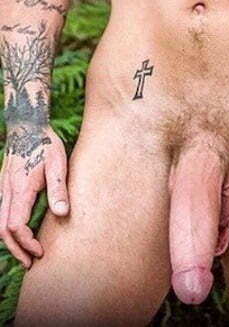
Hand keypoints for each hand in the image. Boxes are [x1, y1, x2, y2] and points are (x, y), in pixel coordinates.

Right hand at [0, 124, 69, 268]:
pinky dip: (6, 228)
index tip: (40, 251)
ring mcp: (2, 189)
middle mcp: (7, 191)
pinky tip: (18, 231)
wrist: (27, 125)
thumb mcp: (58, 164)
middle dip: (15, 249)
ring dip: (9, 240)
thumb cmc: (45, 144)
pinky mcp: (3, 186)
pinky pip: (0, 213)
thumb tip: (63, 214)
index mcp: (20, 189)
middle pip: (2, 230)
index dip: (26, 243)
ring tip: (25, 251)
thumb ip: (59, 189)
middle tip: (30, 262)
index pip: (16, 226)